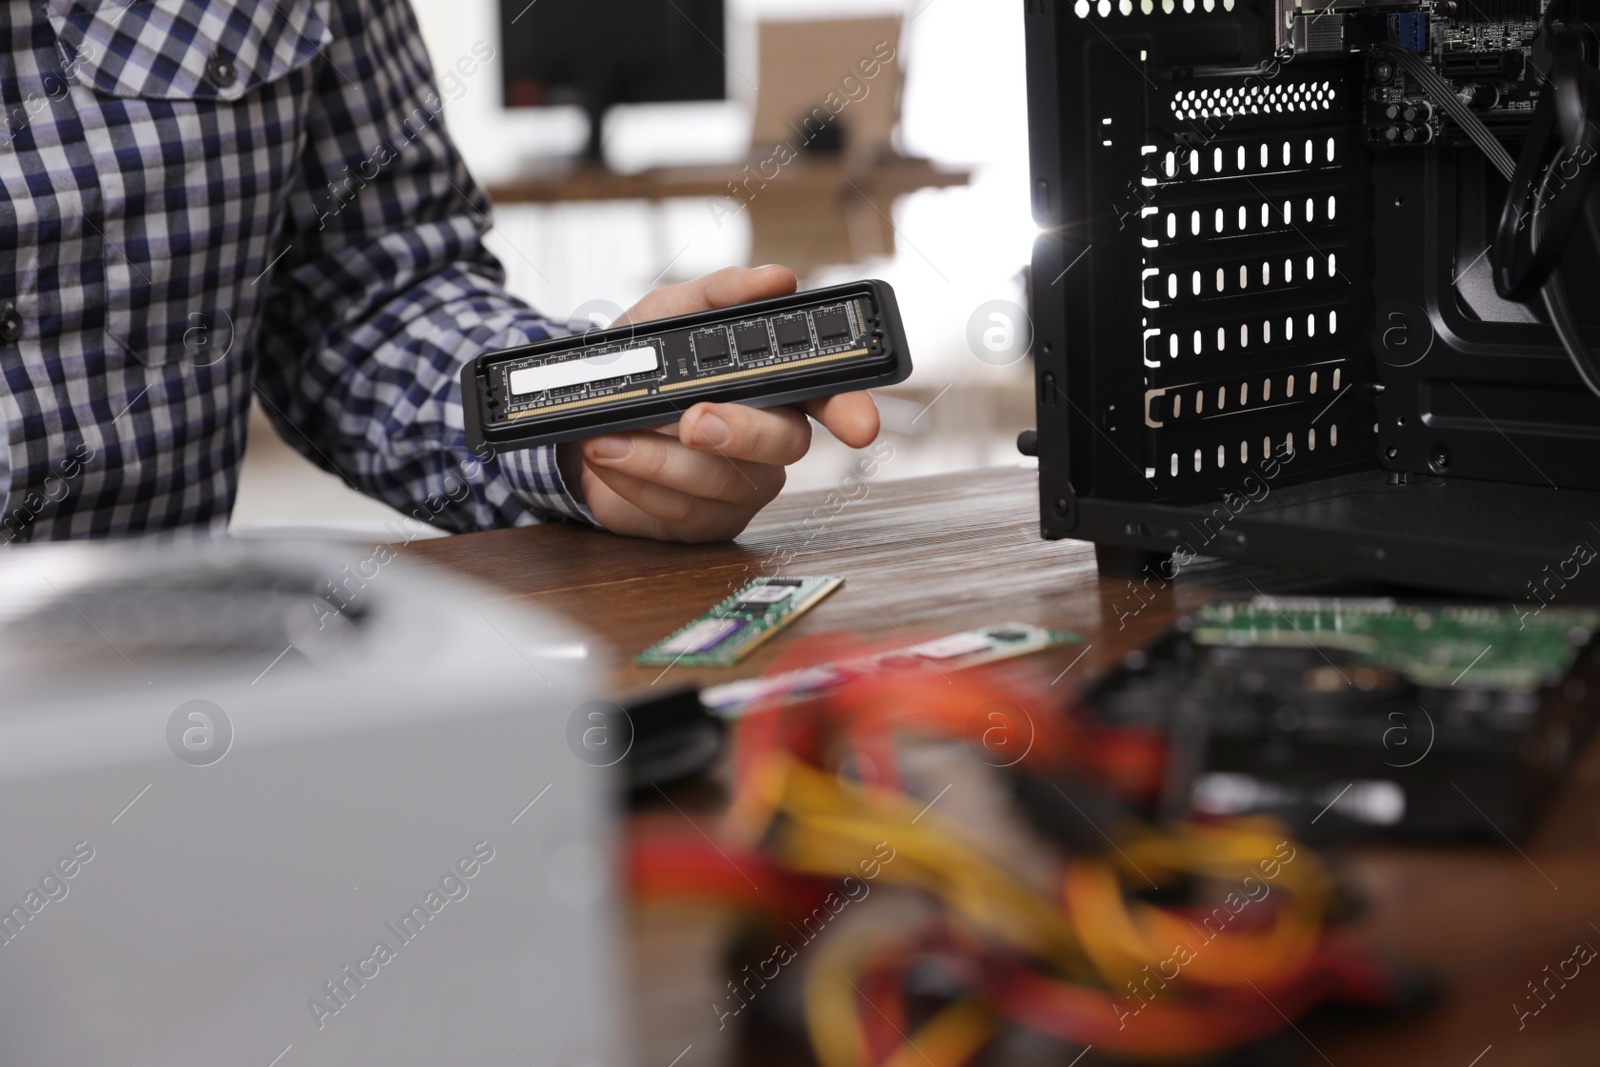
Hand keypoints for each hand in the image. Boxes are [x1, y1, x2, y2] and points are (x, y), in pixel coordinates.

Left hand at [557, 266, 879, 541]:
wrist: (577, 422)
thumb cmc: (637, 368)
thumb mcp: (666, 315)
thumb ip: (717, 294)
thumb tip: (776, 279)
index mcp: (774, 384)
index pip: (829, 395)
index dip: (849, 408)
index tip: (858, 424)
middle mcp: (768, 437)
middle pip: (786, 444)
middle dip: (741, 432)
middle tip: (694, 421)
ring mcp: (740, 485)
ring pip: (726, 482)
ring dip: (662, 459)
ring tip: (610, 438)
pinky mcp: (702, 522)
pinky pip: (683, 511)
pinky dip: (638, 481)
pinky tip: (609, 457)